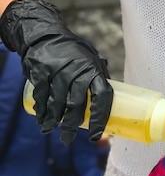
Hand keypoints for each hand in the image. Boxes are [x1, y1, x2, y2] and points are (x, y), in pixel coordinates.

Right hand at [0, 0, 112, 143]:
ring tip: (52, 130)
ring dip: (54, 121)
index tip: (96, 135)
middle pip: (76, 105)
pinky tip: (42, 121)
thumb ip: (98, 76)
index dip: (100, 117)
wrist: (45, 35)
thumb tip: (112, 98)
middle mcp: (77, 72)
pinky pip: (42, 97)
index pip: (102, 96)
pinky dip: (41, 112)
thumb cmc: (73, 51)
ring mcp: (57, 73)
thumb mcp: (91, 59)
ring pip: (57, 104)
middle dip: (71, 126)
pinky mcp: (41, 73)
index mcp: (93, 70)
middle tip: (68, 139)